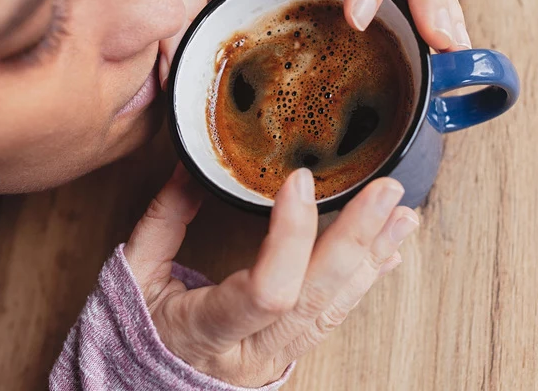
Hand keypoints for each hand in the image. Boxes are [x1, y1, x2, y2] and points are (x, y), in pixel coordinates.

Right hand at [123, 164, 419, 386]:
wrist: (139, 388)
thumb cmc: (134, 334)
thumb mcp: (135, 276)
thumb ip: (165, 220)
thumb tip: (195, 167)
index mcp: (208, 332)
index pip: (267, 289)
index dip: (290, 235)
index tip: (299, 181)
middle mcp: (253, 351)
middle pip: (317, 297)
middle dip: (356, 239)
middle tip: (386, 192)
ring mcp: (276, 356)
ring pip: (335, 307)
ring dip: (373, 256)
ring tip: (402, 216)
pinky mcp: (289, 350)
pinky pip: (334, 315)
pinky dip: (364, 280)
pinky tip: (388, 252)